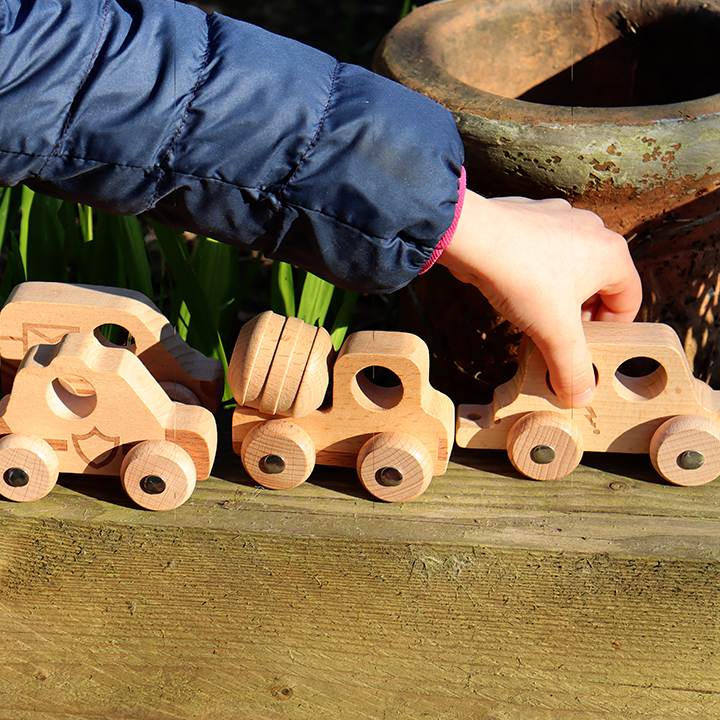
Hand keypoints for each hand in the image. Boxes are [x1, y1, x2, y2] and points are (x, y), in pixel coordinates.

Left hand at [437, 190, 641, 407]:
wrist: (472, 236)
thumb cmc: (522, 276)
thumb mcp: (554, 333)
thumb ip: (572, 367)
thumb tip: (581, 395)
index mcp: (612, 254)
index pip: (628, 302)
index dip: (610, 333)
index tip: (586, 351)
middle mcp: (592, 231)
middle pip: (598, 286)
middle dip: (578, 319)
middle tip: (557, 341)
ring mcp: (560, 220)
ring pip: (568, 270)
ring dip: (554, 300)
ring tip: (534, 322)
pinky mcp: (530, 218)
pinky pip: (541, 255)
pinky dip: (534, 278)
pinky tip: (514, 294)